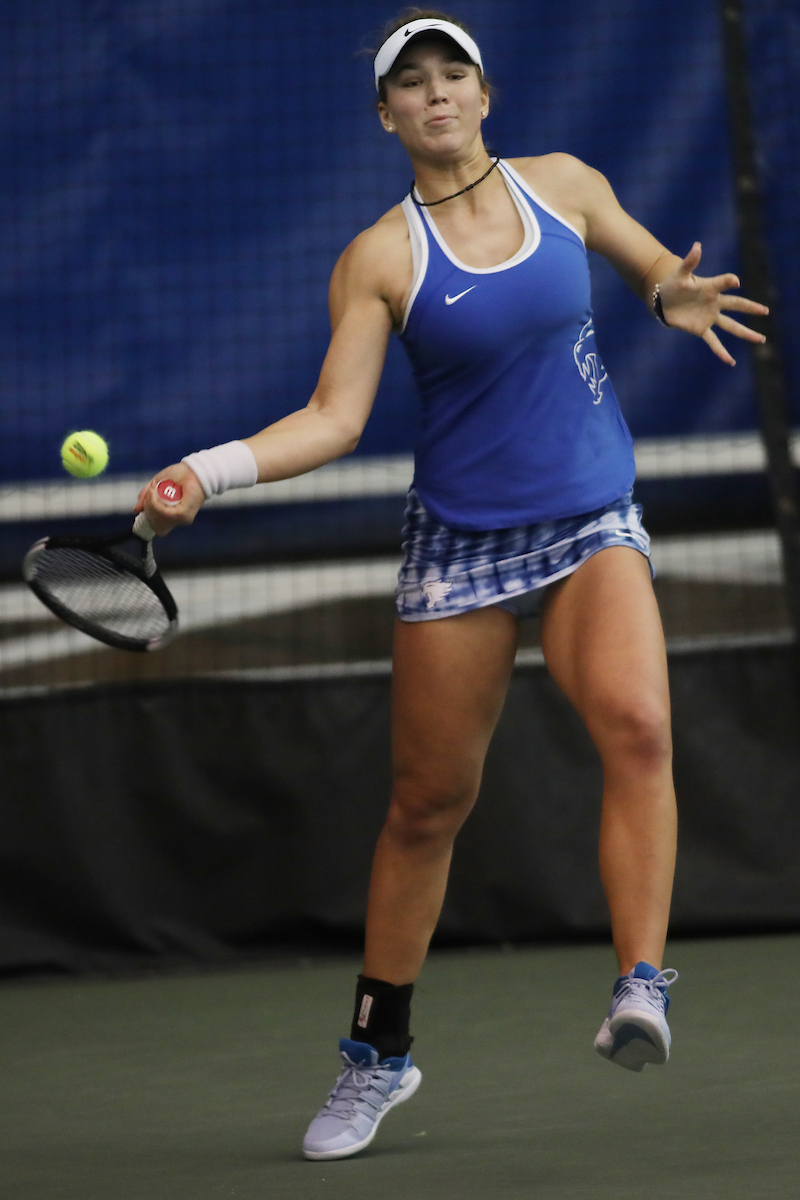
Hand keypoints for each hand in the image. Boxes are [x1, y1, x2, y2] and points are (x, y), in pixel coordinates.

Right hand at [133, 462, 205, 535]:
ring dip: (150, 504)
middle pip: (155, 525)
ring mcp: (181, 518)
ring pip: (157, 519)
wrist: (194, 469)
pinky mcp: (183, 514)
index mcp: (173, 515)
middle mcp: (178, 519)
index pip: (157, 526)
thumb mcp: (157, 484)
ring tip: (152, 490)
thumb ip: (147, 497)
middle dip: (147, 509)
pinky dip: (154, 502)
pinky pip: (162, 513)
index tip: (145, 502)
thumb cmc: (179, 475)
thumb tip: (136, 510)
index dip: (148, 516)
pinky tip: (154, 491)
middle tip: (149, 493)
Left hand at [657, 242, 768, 365]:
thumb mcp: (681, 274)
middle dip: (750, 308)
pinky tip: (730, 362)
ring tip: (762, 339)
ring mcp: (709, 317)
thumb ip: (690, 262)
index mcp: (710, 288)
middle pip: (736, 305)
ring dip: (746, 333)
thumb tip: (698, 246)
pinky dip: (721, 352)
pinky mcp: (701, 329)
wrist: (663, 300)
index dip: (728, 281)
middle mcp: (714, 303)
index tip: (735, 282)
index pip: (723, 283)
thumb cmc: (673, 284)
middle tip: (765, 311)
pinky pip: (713, 342)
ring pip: (731, 326)